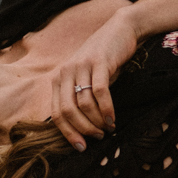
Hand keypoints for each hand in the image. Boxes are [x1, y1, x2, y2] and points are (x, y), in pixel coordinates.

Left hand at [48, 4, 140, 148]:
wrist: (120, 30)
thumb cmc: (104, 59)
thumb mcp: (86, 78)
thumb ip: (79, 98)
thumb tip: (81, 130)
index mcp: (58, 79)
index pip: (56, 113)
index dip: (68, 133)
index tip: (81, 147)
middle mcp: (65, 72)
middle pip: (68, 111)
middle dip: (83, 129)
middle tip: (97, 138)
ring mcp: (81, 66)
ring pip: (84, 104)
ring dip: (96, 121)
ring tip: (107, 128)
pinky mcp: (99, 62)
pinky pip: (100, 92)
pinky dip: (106, 109)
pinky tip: (112, 118)